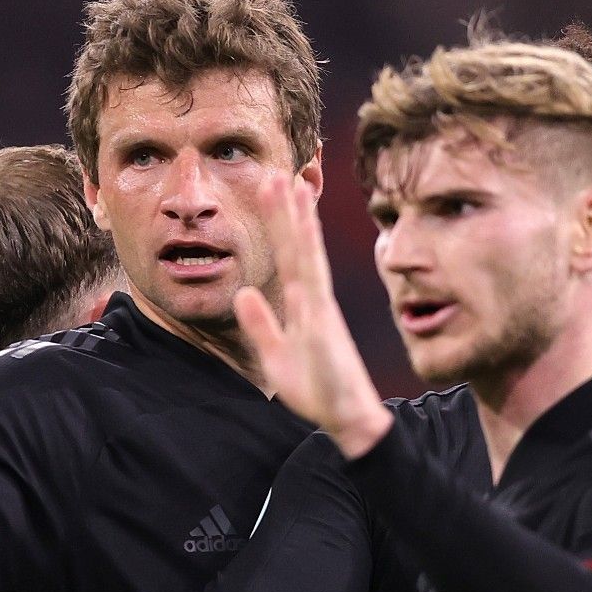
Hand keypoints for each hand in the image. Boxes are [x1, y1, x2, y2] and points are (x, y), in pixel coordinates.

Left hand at [234, 176, 391, 457]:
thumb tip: (244, 293)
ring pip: (308, 257)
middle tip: (277, 173)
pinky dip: (309, 262)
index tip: (272, 191)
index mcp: (304, 305)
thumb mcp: (275, 354)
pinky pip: (314, 289)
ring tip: (293, 187)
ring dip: (300, 222)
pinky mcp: (324, 328)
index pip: (288, 256)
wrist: (347, 418)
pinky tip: (302, 236)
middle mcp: (316, 300)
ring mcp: (322, 311)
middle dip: (288, 211)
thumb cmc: (317, 389)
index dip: (280, 224)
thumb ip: (261, 324)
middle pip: (298, 247)